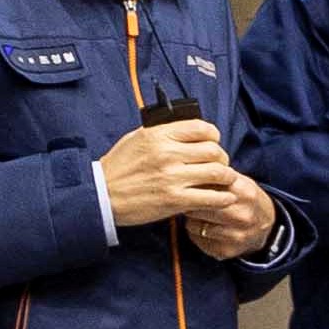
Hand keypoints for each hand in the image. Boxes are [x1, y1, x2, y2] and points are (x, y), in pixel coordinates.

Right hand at [97, 117, 238, 228]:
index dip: (214, 135)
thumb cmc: (118, 167)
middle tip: (220, 165)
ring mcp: (173, 178)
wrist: (101, 195)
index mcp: (159, 135)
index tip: (213, 142)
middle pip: (214, 150)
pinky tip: (224, 198)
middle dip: (222, 158)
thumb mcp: (136, 138)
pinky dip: (223, 198)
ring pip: (218, 172)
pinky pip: (210, 198)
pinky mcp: (175, 200)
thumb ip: (162, 132)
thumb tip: (186, 128)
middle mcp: (168, 154)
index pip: (202, 128)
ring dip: (227, 177)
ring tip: (225, 180)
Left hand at [181, 173, 277, 261]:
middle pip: (198, 206)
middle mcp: (241, 215)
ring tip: (199, 214)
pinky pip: (196, 239)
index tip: (190, 184)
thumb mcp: (239, 181)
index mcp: (244, 192)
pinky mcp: (225, 251)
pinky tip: (205, 227)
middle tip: (189, 200)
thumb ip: (218, 175)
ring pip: (194, 224)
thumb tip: (188, 171)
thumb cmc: (245, 199)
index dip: (194, 184)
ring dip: (191, 219)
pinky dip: (196, 232)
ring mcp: (234, 235)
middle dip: (190, 202)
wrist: (265, 227)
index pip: (206, 185)